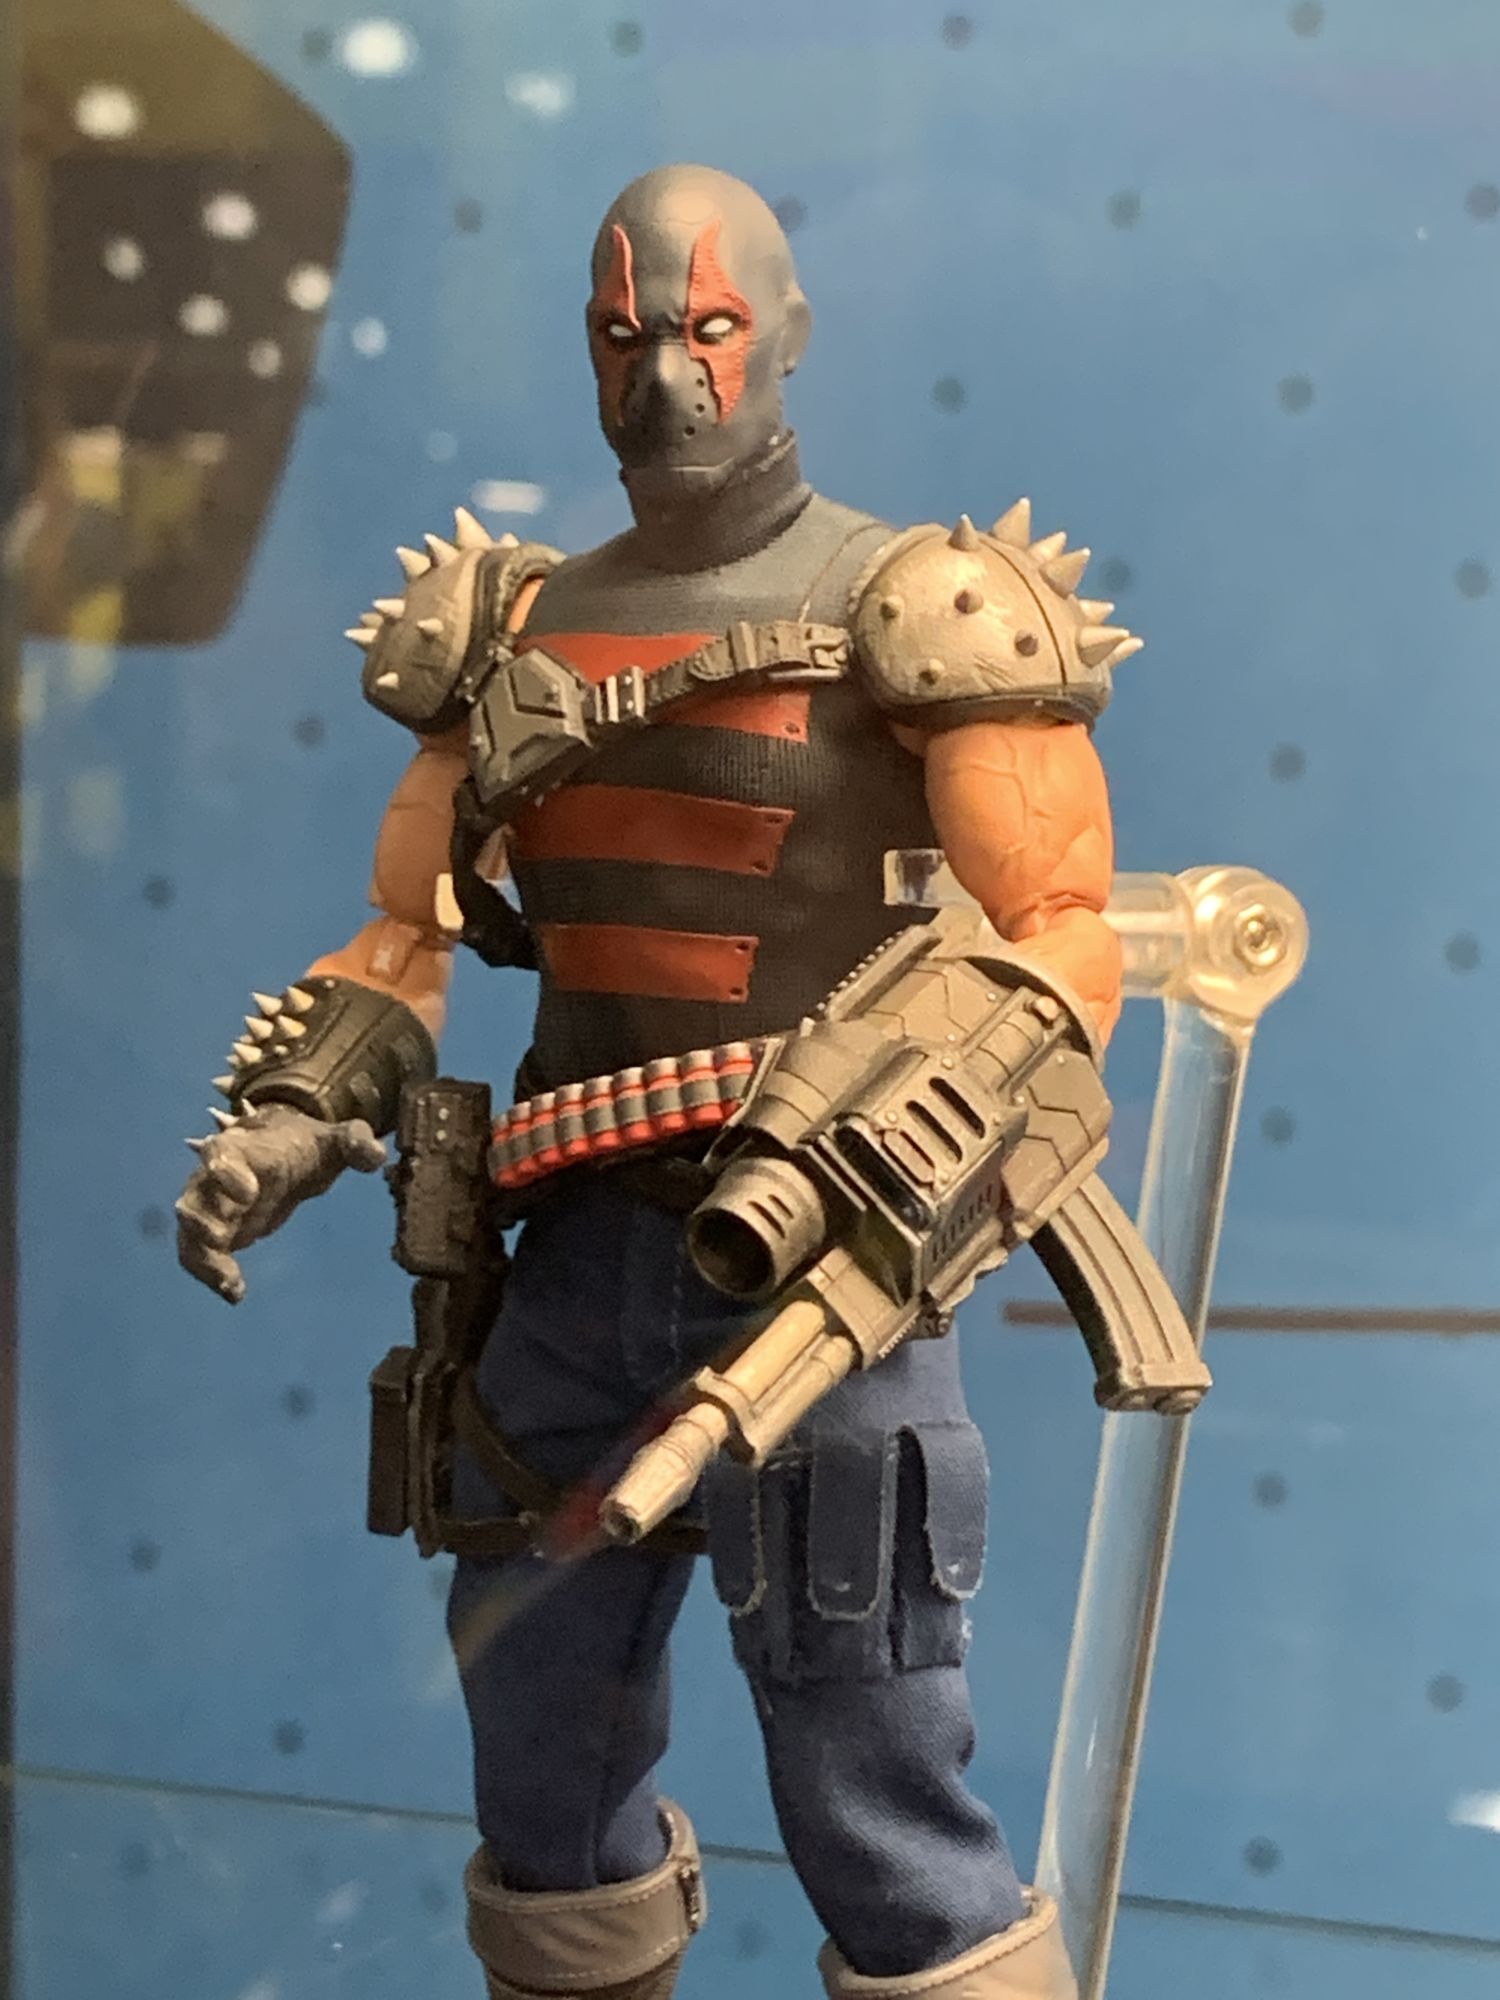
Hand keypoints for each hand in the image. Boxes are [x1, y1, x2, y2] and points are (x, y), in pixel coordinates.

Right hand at [176, 1102, 386, 1303]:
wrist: (281, 1150)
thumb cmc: (305, 1146)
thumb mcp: (334, 1140)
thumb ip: (354, 1142)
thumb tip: (376, 1154)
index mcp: (246, 1149)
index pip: (223, 1154)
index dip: (227, 1173)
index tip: (247, 1193)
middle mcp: (216, 1177)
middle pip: (194, 1197)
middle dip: (202, 1222)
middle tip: (221, 1244)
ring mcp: (210, 1205)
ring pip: (189, 1232)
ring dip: (203, 1259)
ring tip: (230, 1283)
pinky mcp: (212, 1231)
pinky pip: (197, 1254)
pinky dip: (209, 1275)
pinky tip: (235, 1294)